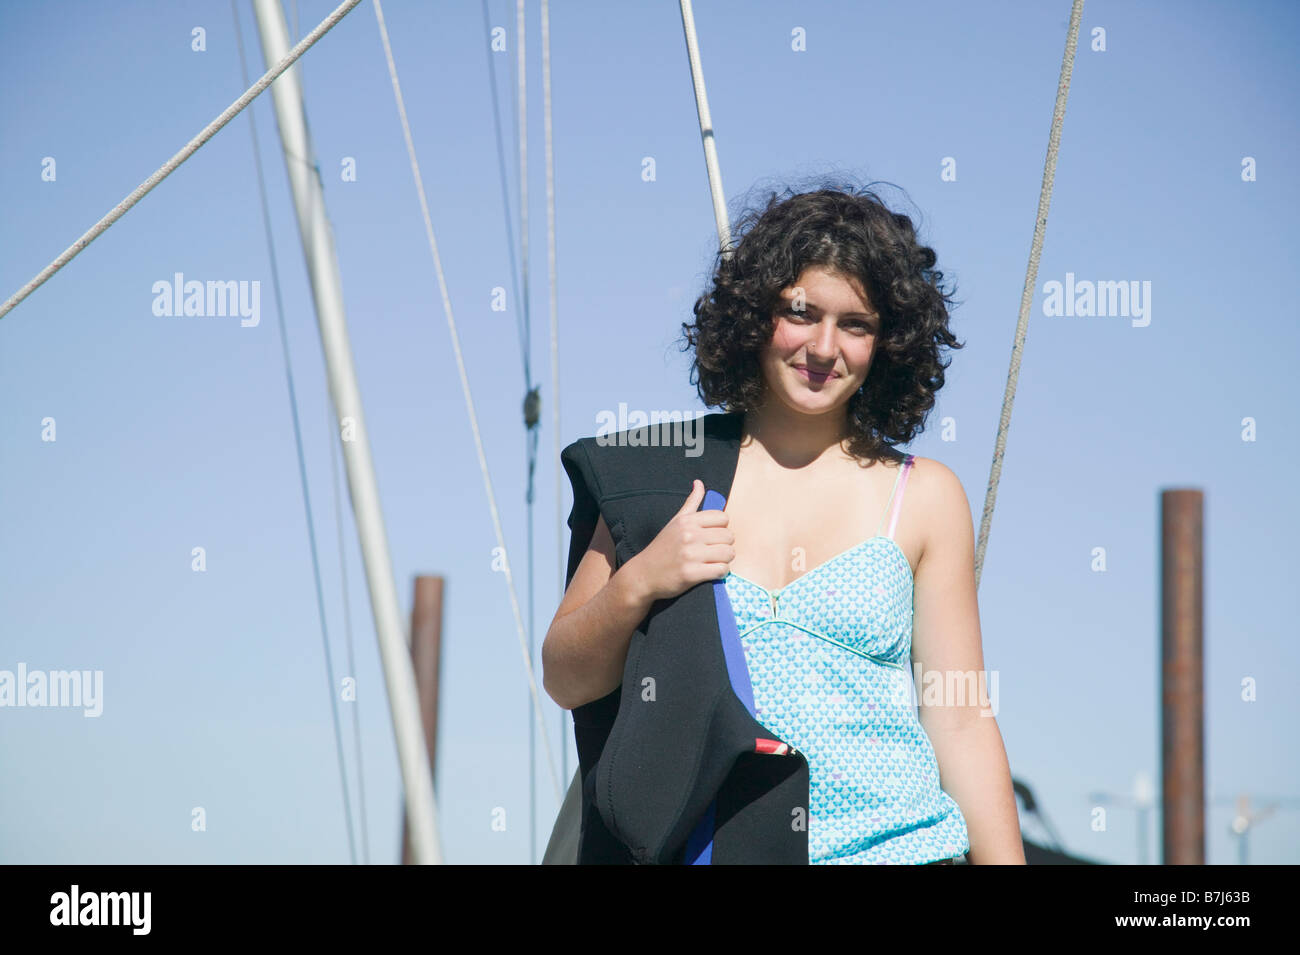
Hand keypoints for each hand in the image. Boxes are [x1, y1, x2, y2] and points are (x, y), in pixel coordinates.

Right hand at [626, 480, 734, 601]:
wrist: (643, 575)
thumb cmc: (662, 548)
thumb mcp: (675, 522)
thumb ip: (691, 502)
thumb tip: (699, 483)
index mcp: (687, 521)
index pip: (723, 518)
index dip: (721, 528)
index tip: (712, 537)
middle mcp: (689, 535)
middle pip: (729, 536)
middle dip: (724, 546)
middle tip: (712, 552)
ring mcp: (690, 554)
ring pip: (728, 553)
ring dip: (724, 560)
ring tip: (712, 562)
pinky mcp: (691, 574)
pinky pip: (721, 570)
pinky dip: (720, 573)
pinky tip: (709, 572)